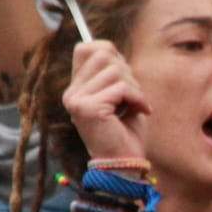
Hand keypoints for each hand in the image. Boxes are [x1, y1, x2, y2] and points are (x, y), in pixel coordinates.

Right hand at [62, 40, 148, 160]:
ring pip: (115, 70)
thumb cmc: (126, 132)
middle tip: (133, 96)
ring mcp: (77, 100)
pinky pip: (122, 88)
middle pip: (103, 54)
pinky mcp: (88, 108)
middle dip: (127, 73)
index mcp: (76, 89)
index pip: (86, 48)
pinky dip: (137, 98)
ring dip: (135, 88)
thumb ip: (113, 73)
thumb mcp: (120, 96)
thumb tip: (110, 48)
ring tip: (135, 106)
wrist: (125, 164)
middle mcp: (71, 93)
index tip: (125, 78)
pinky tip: (141, 111)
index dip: (111, 54)